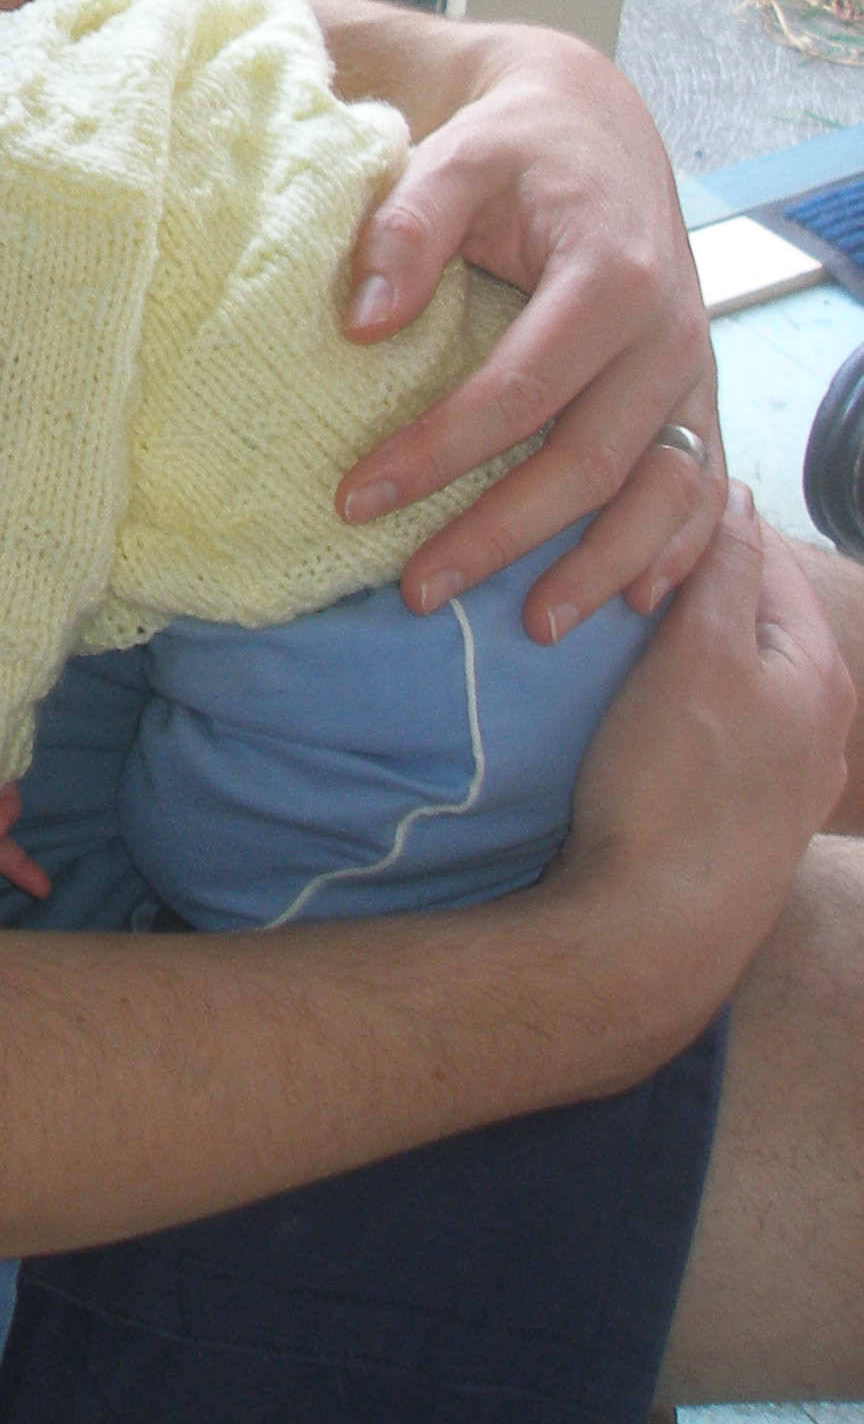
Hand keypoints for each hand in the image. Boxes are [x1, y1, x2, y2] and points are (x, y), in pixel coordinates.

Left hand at [330, 24, 721, 638]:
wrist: (595, 130)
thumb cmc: (512, 149)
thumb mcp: (454, 159)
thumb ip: (406, 229)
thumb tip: (364, 325)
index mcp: (610, 276)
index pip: (519, 390)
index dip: (437, 453)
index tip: (356, 499)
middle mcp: (668, 332)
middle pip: (589, 460)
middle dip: (501, 533)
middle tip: (415, 590)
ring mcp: (693, 370)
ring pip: (662, 491)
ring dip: (600, 566)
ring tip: (531, 626)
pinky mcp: (698, 394)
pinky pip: (702, 487)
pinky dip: (677, 549)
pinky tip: (634, 600)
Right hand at [549, 491, 852, 1016]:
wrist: (654, 935)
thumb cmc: (675, 785)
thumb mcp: (700, 653)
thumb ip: (721, 568)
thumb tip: (730, 487)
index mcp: (818, 672)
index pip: (764, 554)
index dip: (694, 517)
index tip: (624, 502)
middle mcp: (820, 724)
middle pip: (747, 617)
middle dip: (685, 585)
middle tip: (604, 561)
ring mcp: (784, 778)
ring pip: (729, 675)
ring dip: (678, 647)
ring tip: (610, 630)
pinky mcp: (743, 820)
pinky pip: (714, 730)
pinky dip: (677, 703)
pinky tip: (631, 711)